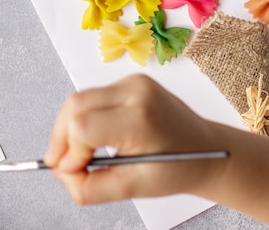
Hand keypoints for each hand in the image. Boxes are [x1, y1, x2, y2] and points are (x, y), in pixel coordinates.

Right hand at [43, 74, 227, 204]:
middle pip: (75, 105)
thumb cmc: (178, 168)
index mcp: (140, 119)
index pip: (83, 126)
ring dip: (72, 126)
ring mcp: (134, 81)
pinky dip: (87, 117)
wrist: (207, 148)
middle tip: (64, 164)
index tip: (72, 171)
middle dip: (62, 137)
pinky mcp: (132, 79)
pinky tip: (98, 136)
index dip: (69, 151)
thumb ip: (89, 187)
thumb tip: (61, 172)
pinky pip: (95, 96)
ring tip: (82, 153)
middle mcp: (136, 92)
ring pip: (81, 98)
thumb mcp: (133, 188)